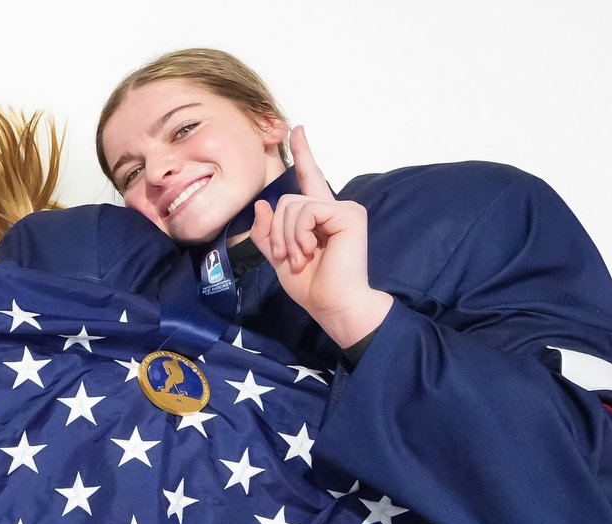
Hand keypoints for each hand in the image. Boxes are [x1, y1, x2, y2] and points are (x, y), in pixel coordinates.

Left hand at [248, 127, 391, 348]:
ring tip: (301, 257)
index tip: (296, 130)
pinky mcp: (349, 214)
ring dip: (287, 236)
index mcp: (319, 216)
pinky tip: (310, 251)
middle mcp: (333, 207)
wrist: (333, 304)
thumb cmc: (311, 285)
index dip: (302, 153)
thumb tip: (262, 205)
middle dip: (279, 231)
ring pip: (293, 205)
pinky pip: (307, 211)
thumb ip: (269, 232)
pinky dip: (299, 234)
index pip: (309, 178)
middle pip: (287, 200)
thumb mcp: (280, 257)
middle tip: (289, 257)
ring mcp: (344, 209)